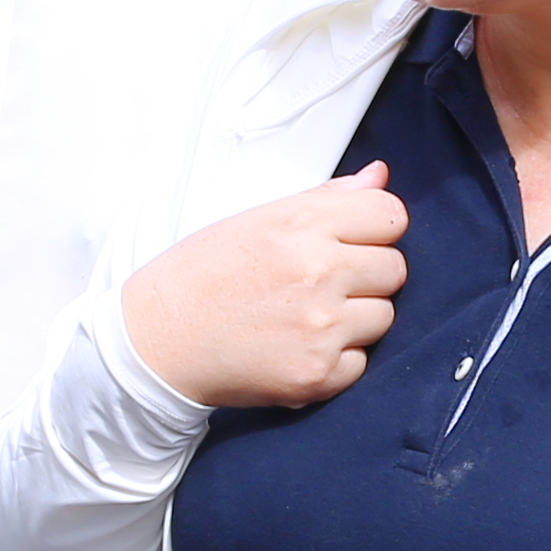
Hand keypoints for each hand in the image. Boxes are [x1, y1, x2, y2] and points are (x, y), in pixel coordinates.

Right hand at [120, 165, 408, 409]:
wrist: (156, 342)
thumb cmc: (201, 276)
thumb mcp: (257, 220)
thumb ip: (327, 198)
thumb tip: (380, 175)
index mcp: (301, 224)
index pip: (391, 215)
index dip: (375, 229)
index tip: (353, 241)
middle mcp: (318, 272)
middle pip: (395, 268)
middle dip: (367, 274)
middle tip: (322, 283)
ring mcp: (321, 327)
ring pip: (385, 316)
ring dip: (357, 318)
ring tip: (308, 316)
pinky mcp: (317, 374)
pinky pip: (362, 362)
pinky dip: (338, 359)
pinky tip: (299, 347)